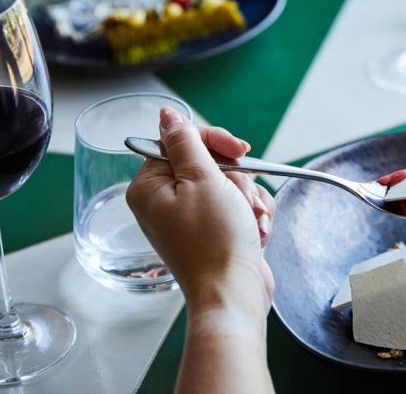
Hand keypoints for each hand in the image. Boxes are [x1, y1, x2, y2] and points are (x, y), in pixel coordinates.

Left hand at [126, 107, 275, 315]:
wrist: (234, 292)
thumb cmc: (214, 240)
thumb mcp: (201, 178)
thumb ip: (185, 141)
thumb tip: (167, 114)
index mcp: (150, 186)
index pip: (182, 140)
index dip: (216, 141)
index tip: (241, 150)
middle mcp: (166, 201)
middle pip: (211, 162)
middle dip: (238, 179)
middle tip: (242, 199)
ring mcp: (192, 219)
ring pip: (231, 184)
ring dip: (249, 199)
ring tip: (251, 222)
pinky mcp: (215, 231)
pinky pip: (239, 206)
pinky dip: (252, 216)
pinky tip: (256, 232)